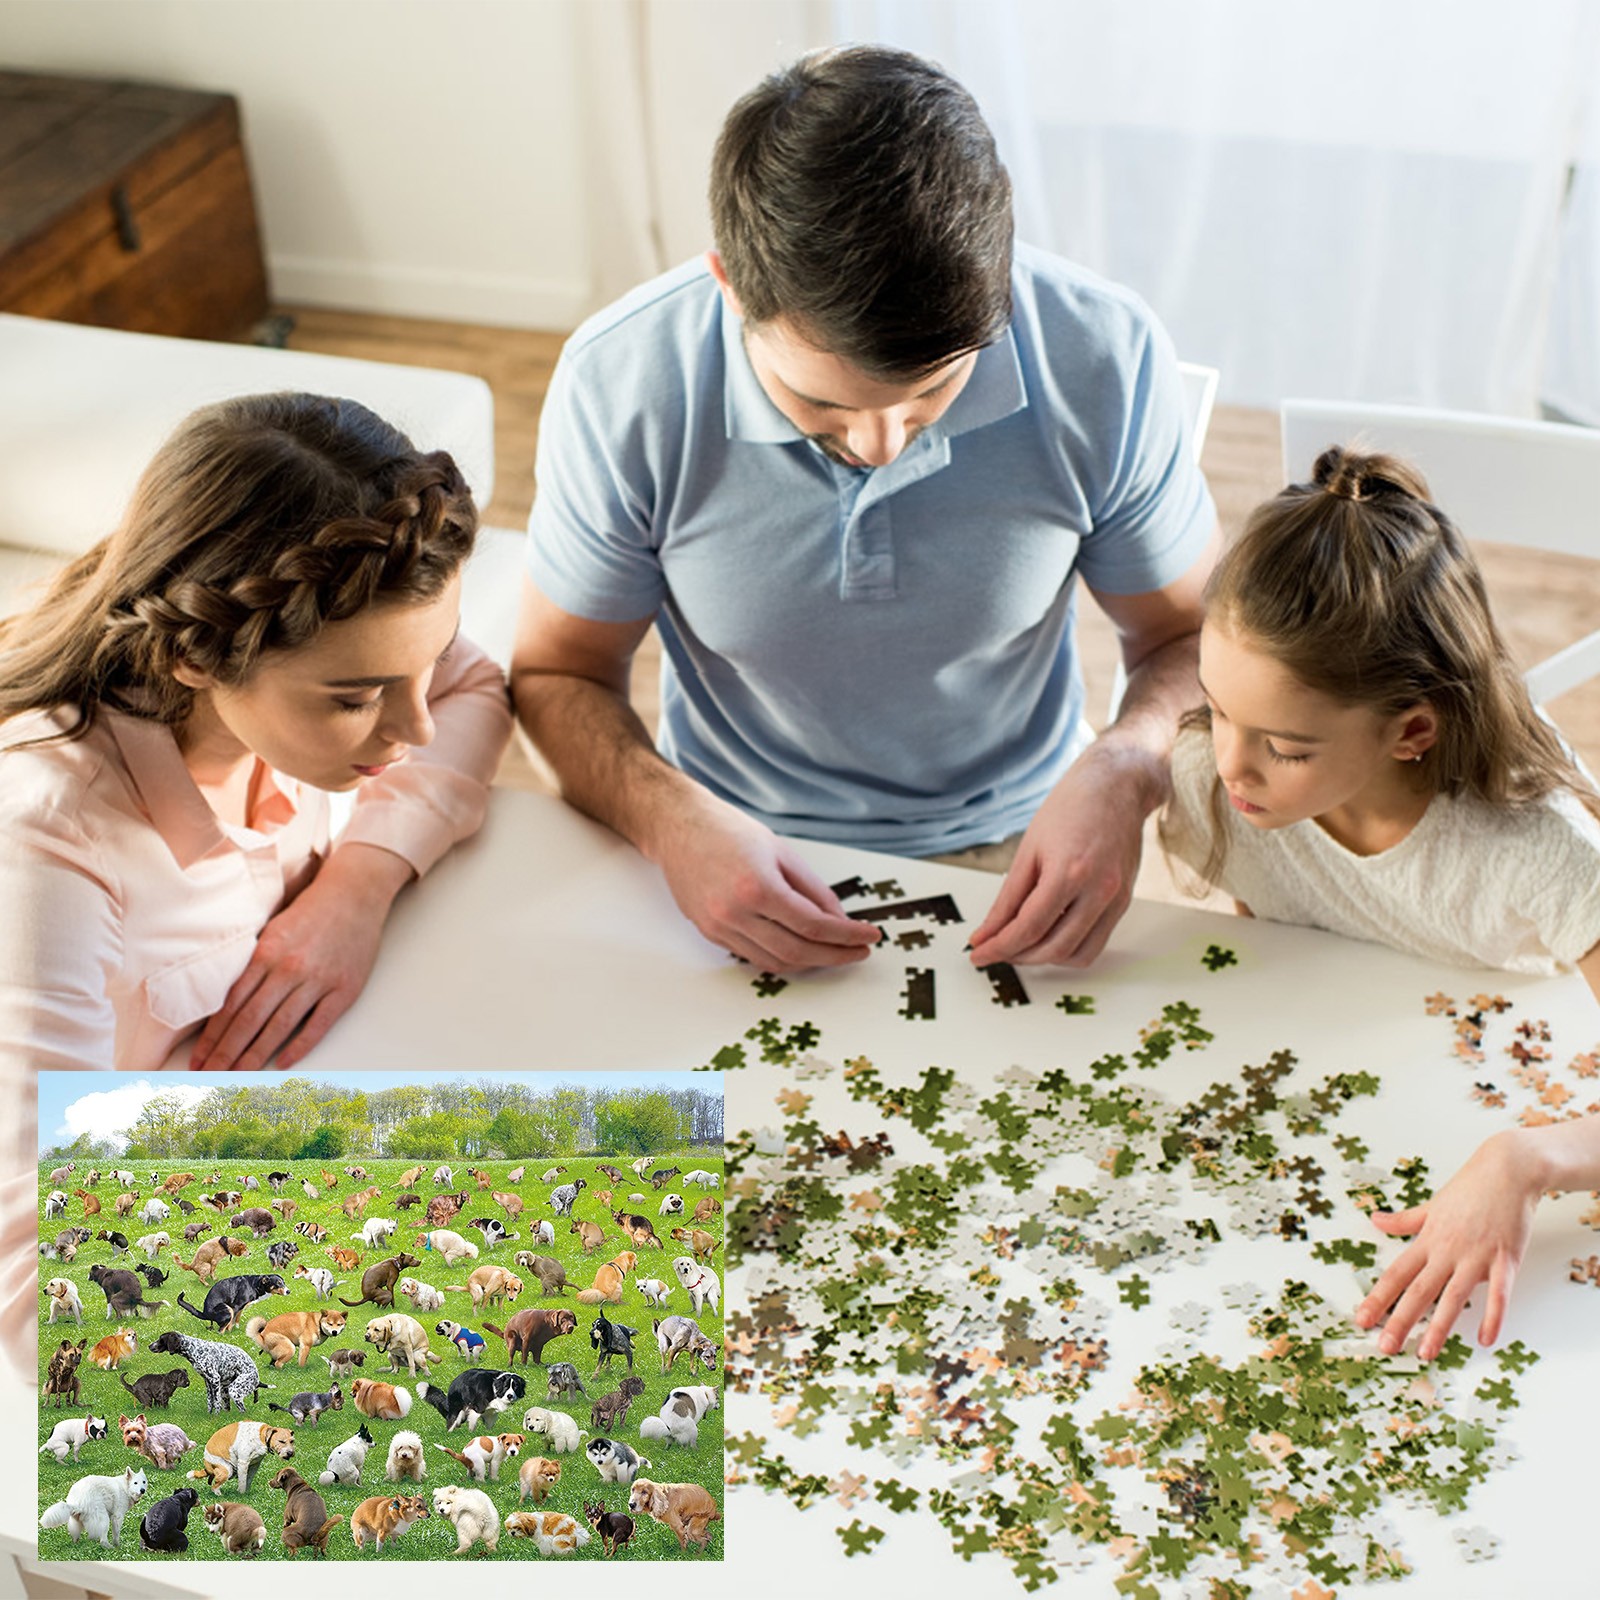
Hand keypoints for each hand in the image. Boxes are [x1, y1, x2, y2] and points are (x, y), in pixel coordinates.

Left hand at [189, 843, 412, 1069]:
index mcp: (266, 953)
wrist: (354, 894)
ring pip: (279, 1027)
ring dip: (255, 1055)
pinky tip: (281, 1064)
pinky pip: (317, 1025)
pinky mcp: (344, 990)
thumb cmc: (310, 911)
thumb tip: (226, 1002)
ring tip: (238, 1076)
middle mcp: (289, 969)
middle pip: (249, 1020)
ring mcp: (318, 981)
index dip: (213, 1035)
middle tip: (209, 1076)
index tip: (198, 1058)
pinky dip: (298, 1047)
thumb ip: (252, 963)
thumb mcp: (272, 929)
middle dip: (226, 1053)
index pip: (231, 1004)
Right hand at [651, 793, 879, 971]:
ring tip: (833, 952)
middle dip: (835, 956)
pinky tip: (799, 948)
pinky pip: (753, 956)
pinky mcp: (710, 933)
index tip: (870, 937)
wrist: (679, 828)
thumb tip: (839, 920)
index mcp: (757, 887)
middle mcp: (735, 913)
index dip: (847, 935)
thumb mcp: (782, 852)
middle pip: (797, 951)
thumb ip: (814, 890)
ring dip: (809, 962)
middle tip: (858, 952)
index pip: (814, 925)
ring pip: (775, 961)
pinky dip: (781, 957)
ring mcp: (719, 927)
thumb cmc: (728, 832)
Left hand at [967, 740, 1157, 966]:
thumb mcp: (1029, 849)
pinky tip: (1048, 937)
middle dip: (1018, 955)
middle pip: (1053, 947)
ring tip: (1020, 946)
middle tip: (994, 950)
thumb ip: (1008, 897)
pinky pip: (1096, 943)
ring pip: (1077, 954)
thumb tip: (988, 932)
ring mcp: (1116, 899)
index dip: (999, 947)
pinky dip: (1069, 949)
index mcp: (1069, 872)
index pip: (1029, 927)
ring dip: (1044, 958)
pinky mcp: (1124, 902)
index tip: (978, 954)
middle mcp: (1098, 890)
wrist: (1117, 786)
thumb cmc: (1072, 807)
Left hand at [1352, 1130, 1541, 1359]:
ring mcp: (1476, 1256)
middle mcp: (1447, 1251)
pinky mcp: (1505, 1259)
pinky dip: (1492, 1316)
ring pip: (1452, 1297)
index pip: (1396, 1274)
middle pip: (1418, 1291)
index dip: (1377, 1298)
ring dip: (1439, 1327)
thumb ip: (1405, 1220)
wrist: (1507, 1170)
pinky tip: (1484, 1338)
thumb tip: (1375, 1220)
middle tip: (1385, 1347)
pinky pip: (1499, 1293)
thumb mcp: (1431, 1205)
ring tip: (1426, 1352)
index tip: (1361, 1319)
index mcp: (1427, 1240)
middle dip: (1400, 1320)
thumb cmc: (1470, 1188)